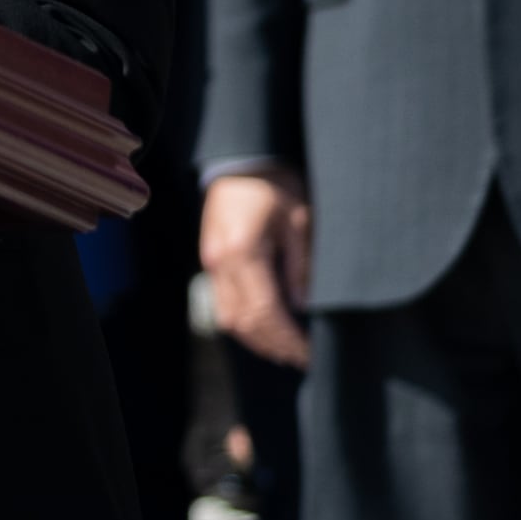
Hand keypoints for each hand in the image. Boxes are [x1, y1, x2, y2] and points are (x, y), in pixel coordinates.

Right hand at [201, 170, 315, 369]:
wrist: (241, 161)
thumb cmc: (275, 185)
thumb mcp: (299, 220)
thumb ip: (300, 264)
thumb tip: (302, 305)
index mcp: (244, 252)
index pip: (264, 310)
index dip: (287, 337)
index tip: (309, 351)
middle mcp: (221, 263)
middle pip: (242, 321)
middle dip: (272, 344)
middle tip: (301, 358)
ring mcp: (211, 264)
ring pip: (227, 317)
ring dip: (255, 338)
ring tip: (284, 350)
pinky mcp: (212, 262)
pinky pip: (223, 303)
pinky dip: (244, 322)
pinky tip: (264, 328)